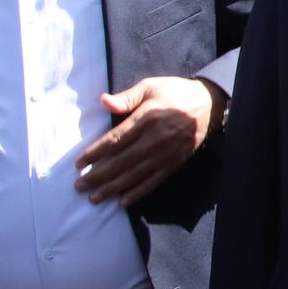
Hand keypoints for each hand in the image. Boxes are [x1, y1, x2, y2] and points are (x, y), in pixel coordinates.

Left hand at [74, 76, 225, 205]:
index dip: (95, 153)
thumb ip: (126, 97)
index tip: (79, 164)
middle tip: (79, 186)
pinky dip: (138, 192)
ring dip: (113, 188)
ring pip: (135, 175)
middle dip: (98, 176)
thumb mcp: (150, 86)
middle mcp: (155, 139)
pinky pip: (154, 181)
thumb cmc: (174, 92)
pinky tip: (123, 201)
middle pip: (121, 162)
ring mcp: (166, 153)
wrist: (208, 104)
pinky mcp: (175, 162)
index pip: (115, 140)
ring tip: (95, 197)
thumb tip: (103, 101)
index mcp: (146, 118)